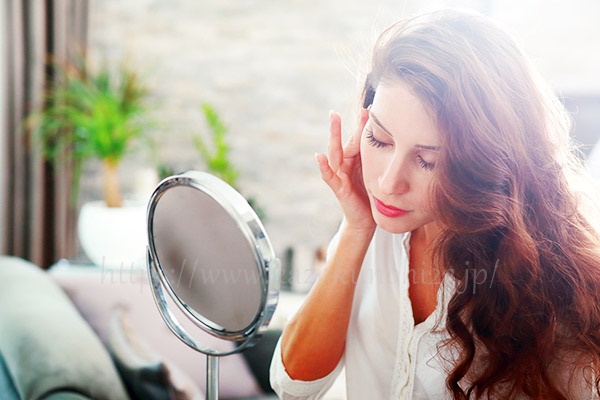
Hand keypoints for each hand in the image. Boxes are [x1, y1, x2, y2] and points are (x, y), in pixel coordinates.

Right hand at [316, 108, 374, 232]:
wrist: (366, 219)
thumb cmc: (372, 195)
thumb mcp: (378, 173)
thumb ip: (381, 158)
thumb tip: (399, 140)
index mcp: (356, 159)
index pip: (358, 138)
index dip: (363, 123)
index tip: (371, 107)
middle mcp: (346, 165)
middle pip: (345, 141)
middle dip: (344, 123)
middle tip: (342, 106)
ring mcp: (340, 175)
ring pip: (335, 152)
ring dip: (334, 135)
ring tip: (333, 119)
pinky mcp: (339, 189)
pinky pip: (329, 176)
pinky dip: (324, 167)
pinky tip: (319, 156)